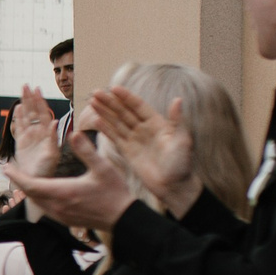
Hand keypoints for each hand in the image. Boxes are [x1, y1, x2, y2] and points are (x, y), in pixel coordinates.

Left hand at [3, 125, 133, 231]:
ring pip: (36, 202)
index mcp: (62, 191)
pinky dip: (37, 198)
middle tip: (10, 170)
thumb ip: (86, 150)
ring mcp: (60, 215)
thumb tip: (73, 133)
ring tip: (22, 179)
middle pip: (30, 194)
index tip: (6, 166)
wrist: (123, 218)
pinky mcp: (65, 220)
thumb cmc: (114, 192)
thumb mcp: (102, 167)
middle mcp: (57, 206)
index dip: (16, 175)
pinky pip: (44, 208)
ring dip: (27, 190)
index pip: (31, 184)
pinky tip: (40, 192)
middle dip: (19, 181)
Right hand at [10, 85, 61, 180]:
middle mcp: (39, 133)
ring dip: (24, 103)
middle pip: (34, 111)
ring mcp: (30, 137)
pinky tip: (18, 108)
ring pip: (26, 116)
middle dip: (30, 98)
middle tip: (26, 85)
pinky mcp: (21, 143)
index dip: (40, 102)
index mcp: (47, 134)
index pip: (43, 113)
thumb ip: (52, 138)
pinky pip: (19, 127)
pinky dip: (18, 117)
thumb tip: (54, 121)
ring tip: (22, 91)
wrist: (35, 182)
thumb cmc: (46, 170)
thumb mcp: (52, 154)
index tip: (37, 89)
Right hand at [92, 85, 200, 212]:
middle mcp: (144, 129)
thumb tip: (178, 99)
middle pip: (124, 112)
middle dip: (110, 102)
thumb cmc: (181, 164)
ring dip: (105, 112)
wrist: (173, 186)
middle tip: (96, 93)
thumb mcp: (182, 140)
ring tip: (92, 102)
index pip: (138, 106)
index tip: (113, 88)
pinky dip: (106, 129)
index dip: (126, 97)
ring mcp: (135, 140)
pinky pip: (115, 137)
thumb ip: (177, 120)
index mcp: (157, 123)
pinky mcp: (128, 152)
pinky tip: (97, 121)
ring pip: (117, 122)